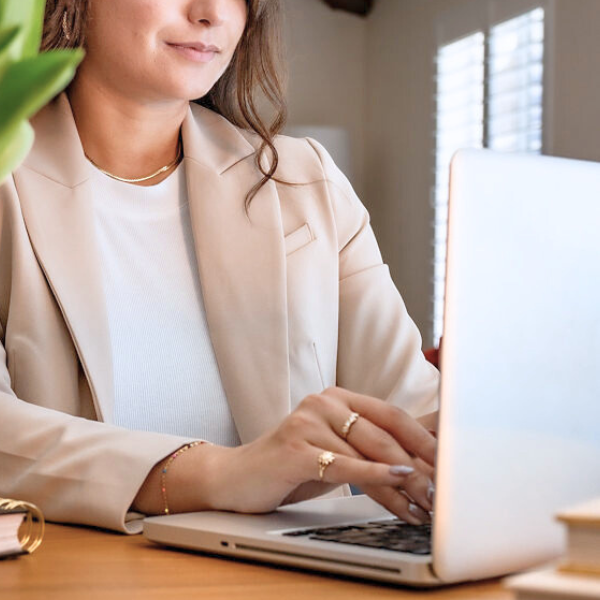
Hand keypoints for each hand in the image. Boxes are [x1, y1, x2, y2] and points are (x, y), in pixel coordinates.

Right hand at [183, 387, 435, 523]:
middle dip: (421, 465)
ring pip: (369, 453)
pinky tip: (397, 484)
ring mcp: (308, 421)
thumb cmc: (293, 464)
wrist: (238, 476)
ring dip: (402, 484)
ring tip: (424, 505)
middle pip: (385, 432)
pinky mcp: (295, 447)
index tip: (453, 463)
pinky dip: (375, 476)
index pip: (392, 414)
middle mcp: (324, 402)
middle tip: (445, 492)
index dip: (425, 439)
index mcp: (337, 397)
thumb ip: (373, 445)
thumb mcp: (338, 450)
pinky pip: (344, 464)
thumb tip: (427, 447)